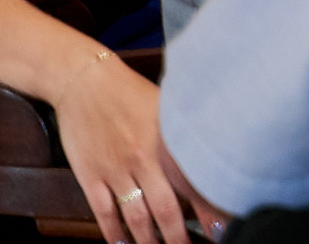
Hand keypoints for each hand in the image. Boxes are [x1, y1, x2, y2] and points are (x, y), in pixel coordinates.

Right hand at [50, 51, 197, 243]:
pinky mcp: (91, 175)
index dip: (210, 208)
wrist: (85, 81)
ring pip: (136, 216)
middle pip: (166, 208)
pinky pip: (104, 211)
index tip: (222, 228)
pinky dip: (114, 232)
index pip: (195, 182)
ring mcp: (116, 169)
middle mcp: (144, 158)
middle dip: (179, 236)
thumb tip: (212, 151)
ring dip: (149, 241)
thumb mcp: (167, 106)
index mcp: (168, 140)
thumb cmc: (131, 92)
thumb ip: (184, 133)